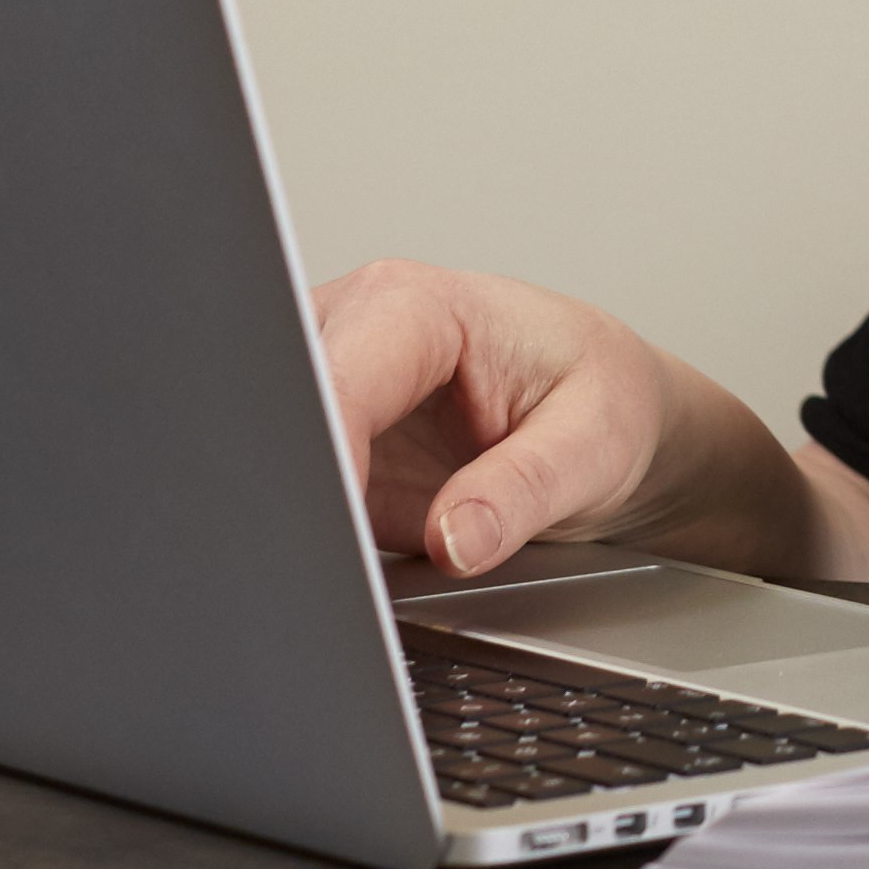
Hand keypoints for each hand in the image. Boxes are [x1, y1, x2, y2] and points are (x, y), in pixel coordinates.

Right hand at [313, 256, 792, 580]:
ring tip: (330, 564)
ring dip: (285, 509)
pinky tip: (326, 560)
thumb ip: (524, 488)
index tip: (343, 529)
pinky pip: (282, 490)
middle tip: (328, 557)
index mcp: (413, 304)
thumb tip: (454, 539)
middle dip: (289, 484)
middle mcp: (353, 333)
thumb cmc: (604, 399)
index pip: (334, 380)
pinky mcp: (321, 449)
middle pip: (277, 408)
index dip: (329, 461)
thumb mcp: (594, 442)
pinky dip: (294, 528)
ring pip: (263, 448)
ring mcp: (329, 390)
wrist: (604, 416)